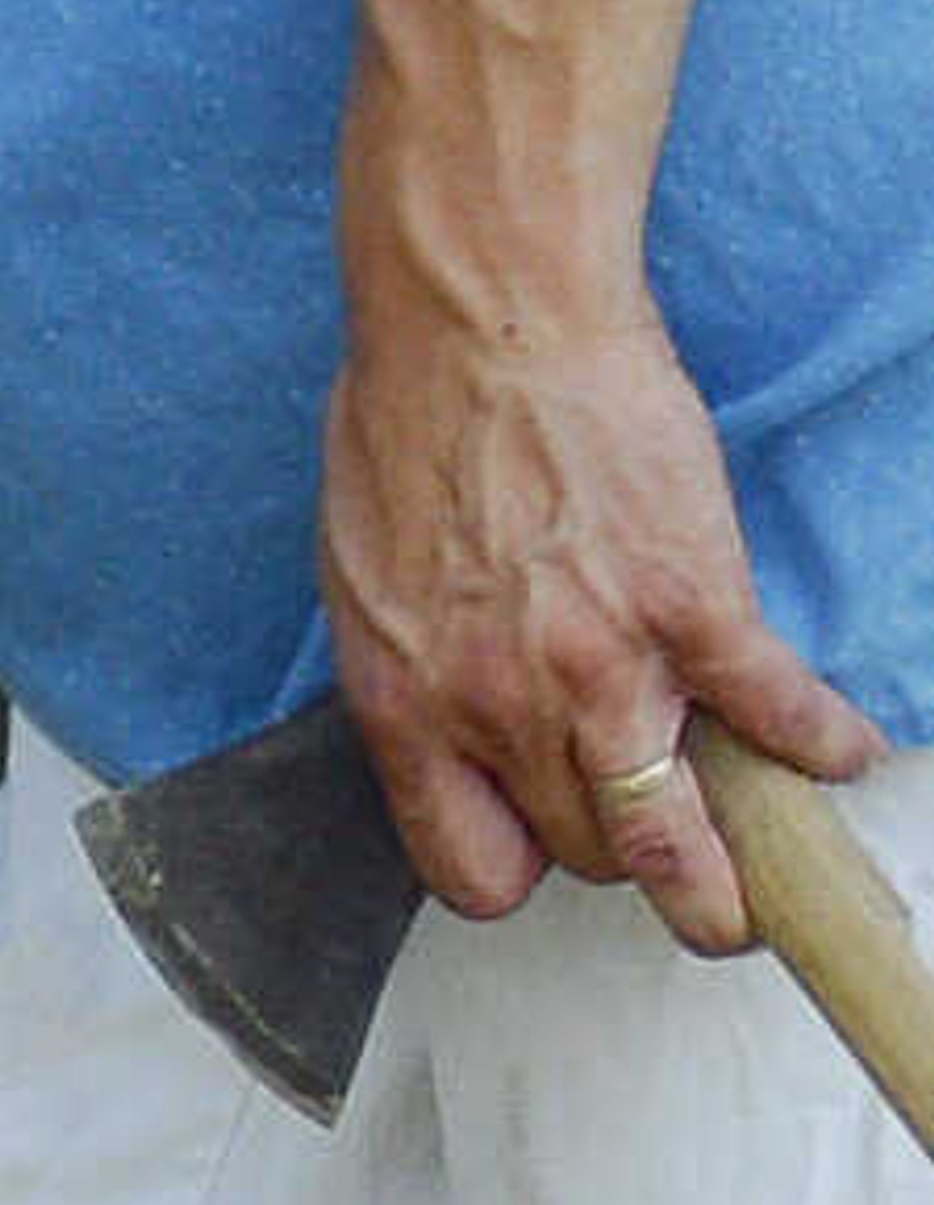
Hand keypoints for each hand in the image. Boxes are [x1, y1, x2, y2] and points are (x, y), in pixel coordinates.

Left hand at [321, 282, 880, 952]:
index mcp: (408, 699)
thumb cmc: (409, 413)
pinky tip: (837, 749)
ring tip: (756, 886)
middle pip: (585, 857)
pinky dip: (821, 746)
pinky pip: (778, 718)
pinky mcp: (691, 607)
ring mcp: (603, 665)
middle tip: (655, 830)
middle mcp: (501, 707)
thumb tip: (457, 716)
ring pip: (678, 851)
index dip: (517, 864)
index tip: (545, 842)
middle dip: (620, 849)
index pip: (469, 867)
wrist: (477, 316)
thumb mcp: (367, 565)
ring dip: (726, 887)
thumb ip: (416, 661)